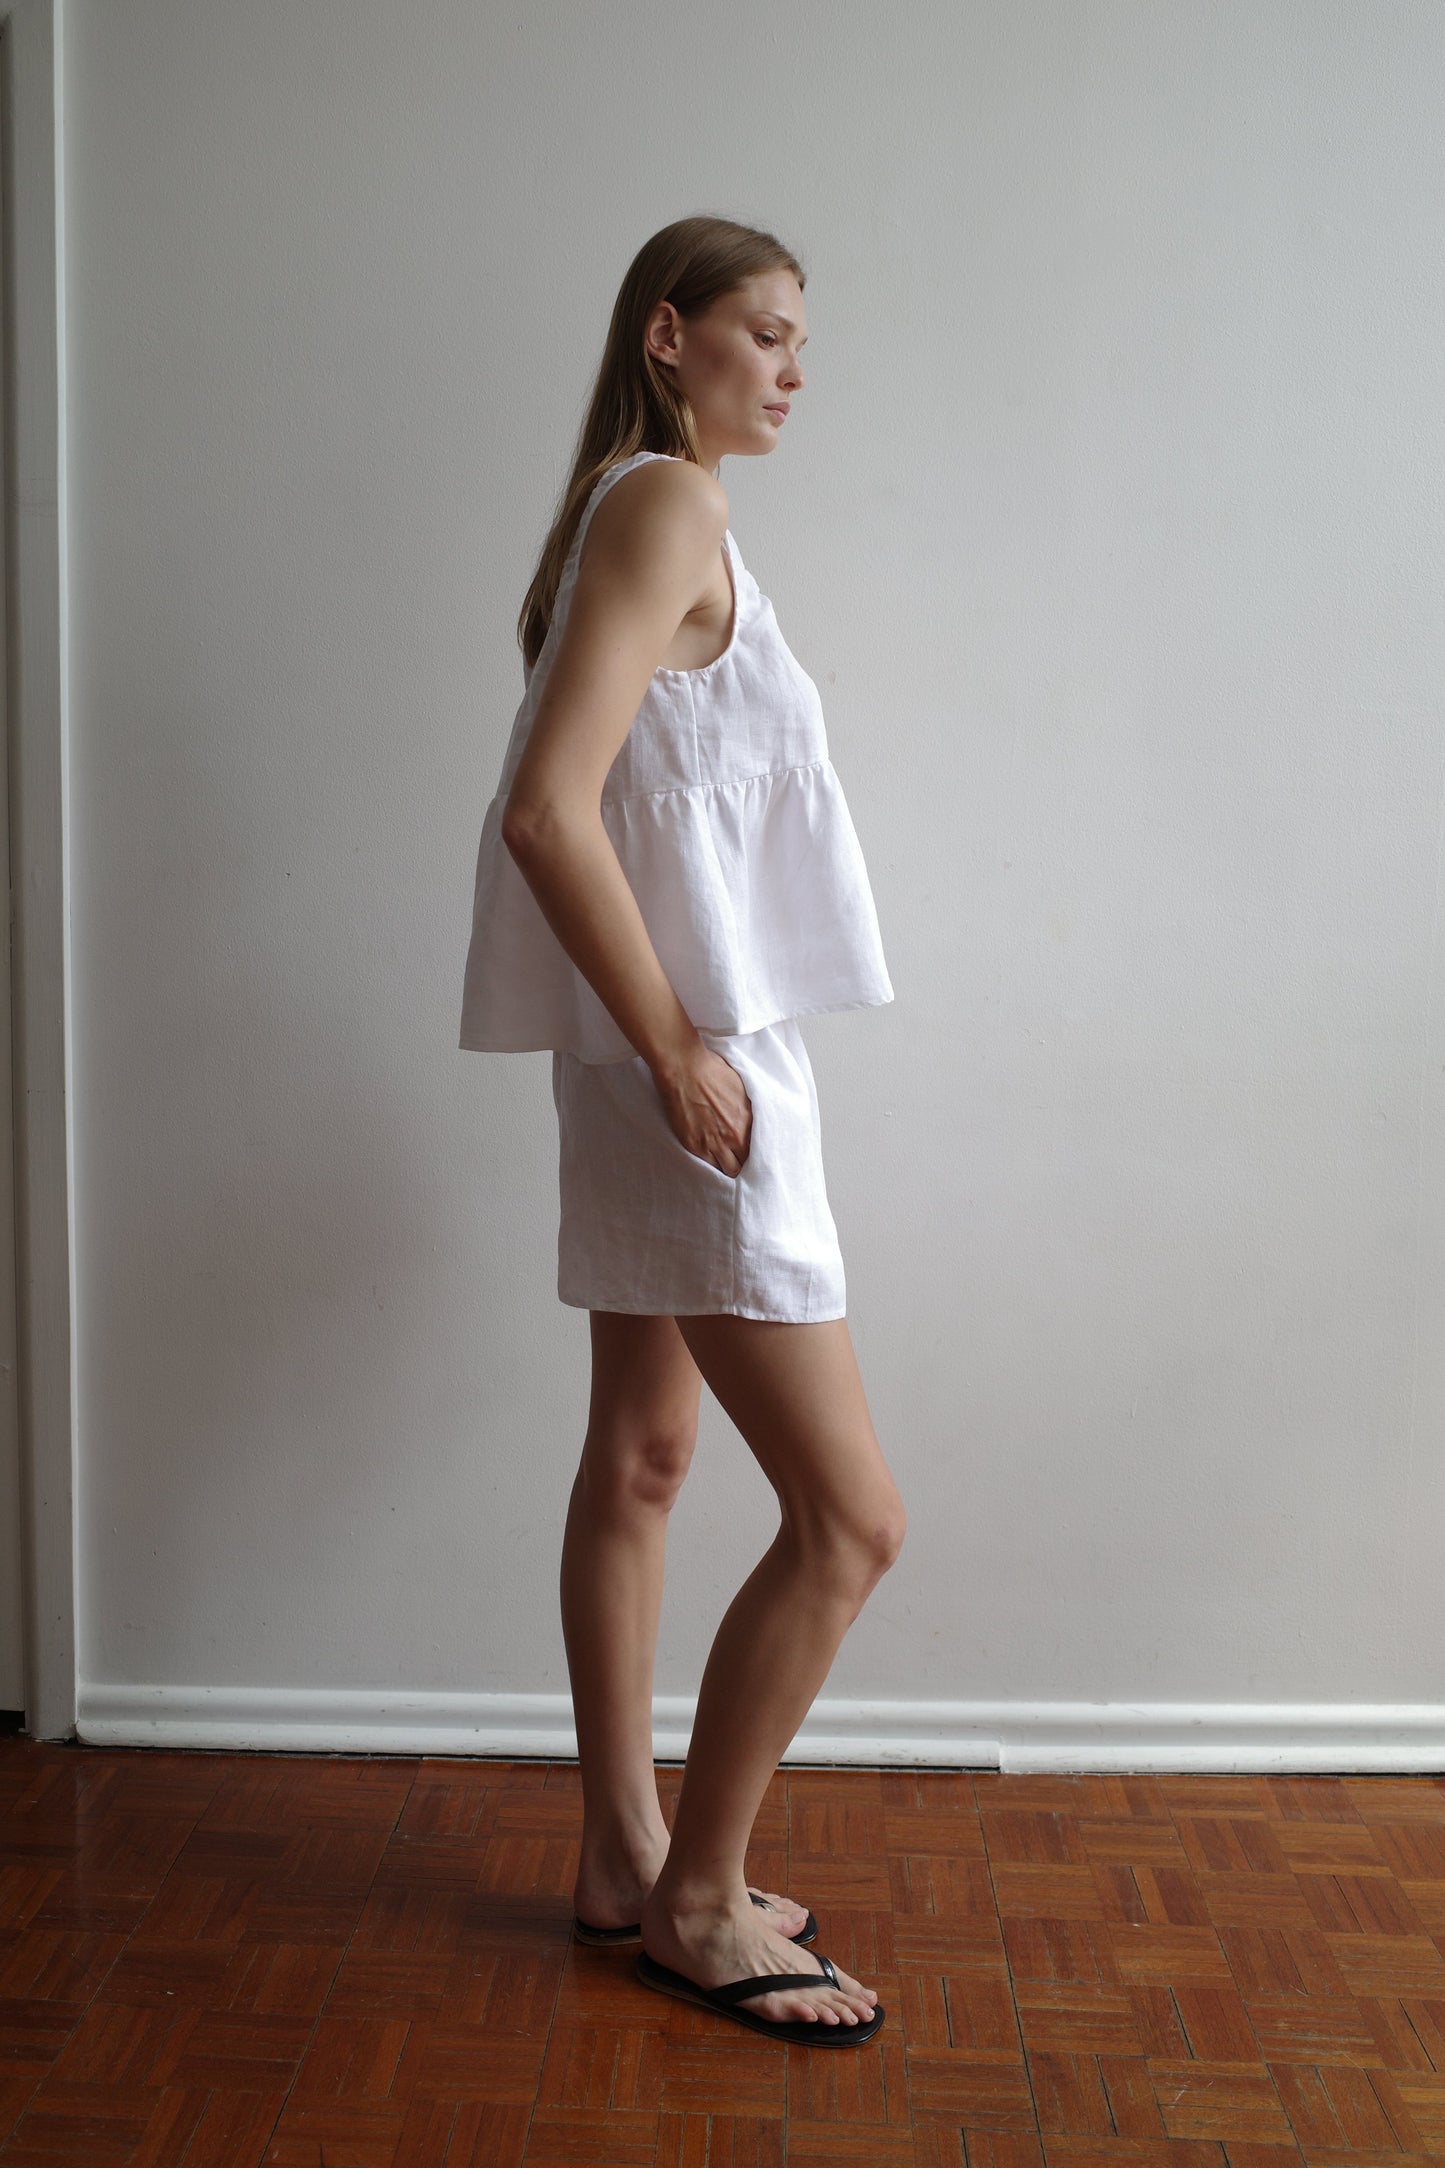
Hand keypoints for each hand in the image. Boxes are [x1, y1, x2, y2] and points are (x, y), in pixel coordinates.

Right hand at [652, 1043, 751, 1177]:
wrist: (684, 1069)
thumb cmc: (711, 1070)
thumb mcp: (742, 1086)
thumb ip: (748, 1108)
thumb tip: (750, 1117)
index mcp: (749, 1121)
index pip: (760, 1150)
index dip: (755, 1153)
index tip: (749, 1152)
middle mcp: (735, 1136)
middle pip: (746, 1163)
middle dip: (743, 1162)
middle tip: (737, 1158)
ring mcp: (714, 1143)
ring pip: (729, 1170)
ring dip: (727, 1166)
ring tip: (723, 1161)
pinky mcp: (695, 1145)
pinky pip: (709, 1166)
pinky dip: (711, 1166)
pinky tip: (710, 1158)